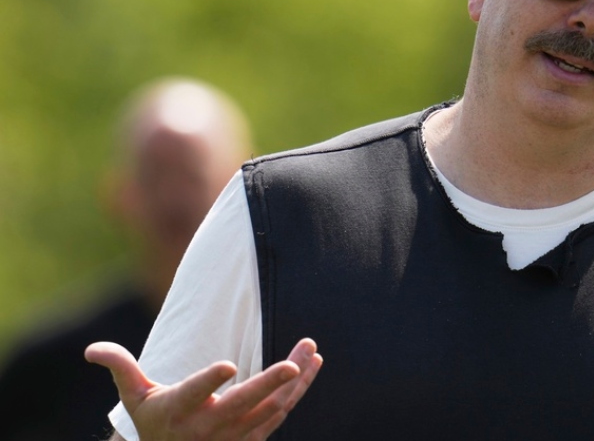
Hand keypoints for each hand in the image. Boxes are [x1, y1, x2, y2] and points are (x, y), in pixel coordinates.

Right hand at [85, 338, 322, 440]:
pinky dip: (299, 392)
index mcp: (178, 411)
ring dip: (295, 381)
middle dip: (269, 384)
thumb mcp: (134, 399)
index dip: (209, 382)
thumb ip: (122, 368)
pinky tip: (313, 367)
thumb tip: (92, 349)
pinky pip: (280, 414)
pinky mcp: (253, 439)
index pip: (194, 394)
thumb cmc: (154, 424)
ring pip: (271, 409)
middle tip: (292, 364)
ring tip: (311, 351)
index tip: (227, 365)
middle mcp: (208, 426)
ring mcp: (234, 436)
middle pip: (243, 405)